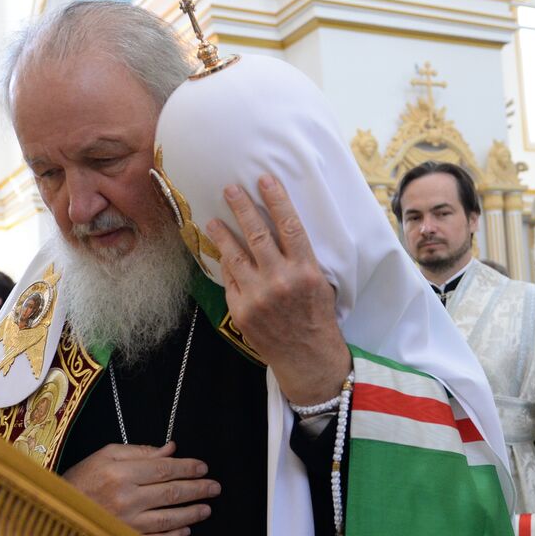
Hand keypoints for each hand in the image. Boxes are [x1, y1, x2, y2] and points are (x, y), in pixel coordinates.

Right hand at [63, 442, 218, 535]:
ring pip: (168, 518)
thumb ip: (139, 451)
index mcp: (120, 473)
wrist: (55, 512)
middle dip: (197, 489)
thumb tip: (170, 449)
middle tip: (214, 488)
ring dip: (192, 513)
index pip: (164, 468)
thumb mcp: (105, 455)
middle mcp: (125, 498)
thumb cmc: (80, 481)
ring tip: (206, 509)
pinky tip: (185, 531)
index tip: (203, 468)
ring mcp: (126, 523)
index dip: (187, 468)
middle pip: (171, 492)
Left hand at [206, 174, 351, 405]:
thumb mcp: (321, 283)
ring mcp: (258, 295)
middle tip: (230, 188)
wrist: (307, 356)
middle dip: (242, 207)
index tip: (265, 179)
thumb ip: (302, 258)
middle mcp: (281, 280)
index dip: (276, 200)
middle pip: (258, 234)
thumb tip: (282, 228)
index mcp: (306, 270)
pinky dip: (225, 264)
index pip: (290, 226)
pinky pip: (230, 280)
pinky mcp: (241, 310)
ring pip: (235, 255)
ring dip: (222, 233)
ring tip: (213, 219)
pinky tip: (220, 252)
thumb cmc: (317, 316)